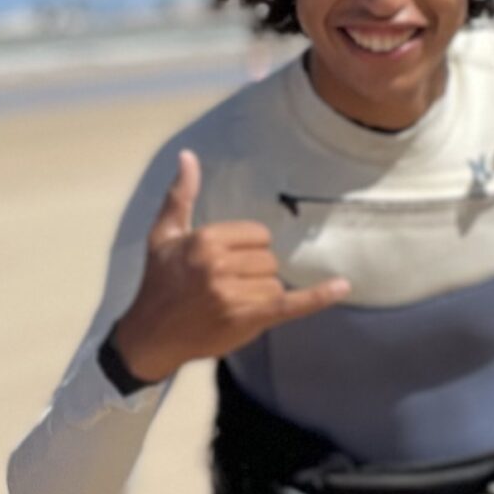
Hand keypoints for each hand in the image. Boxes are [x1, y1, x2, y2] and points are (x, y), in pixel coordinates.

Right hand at [109, 150, 350, 382]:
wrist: (150, 336)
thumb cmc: (158, 283)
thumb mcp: (163, 236)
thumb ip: (180, 196)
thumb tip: (189, 156)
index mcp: (205, 240)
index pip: (257, 234)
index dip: (247, 249)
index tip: (226, 264)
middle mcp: (220, 265)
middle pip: (269, 259)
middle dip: (254, 273)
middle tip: (225, 287)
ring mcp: (234, 294)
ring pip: (275, 283)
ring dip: (261, 294)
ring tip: (232, 304)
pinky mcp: (247, 319)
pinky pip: (291, 303)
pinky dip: (318, 297)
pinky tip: (342, 287)